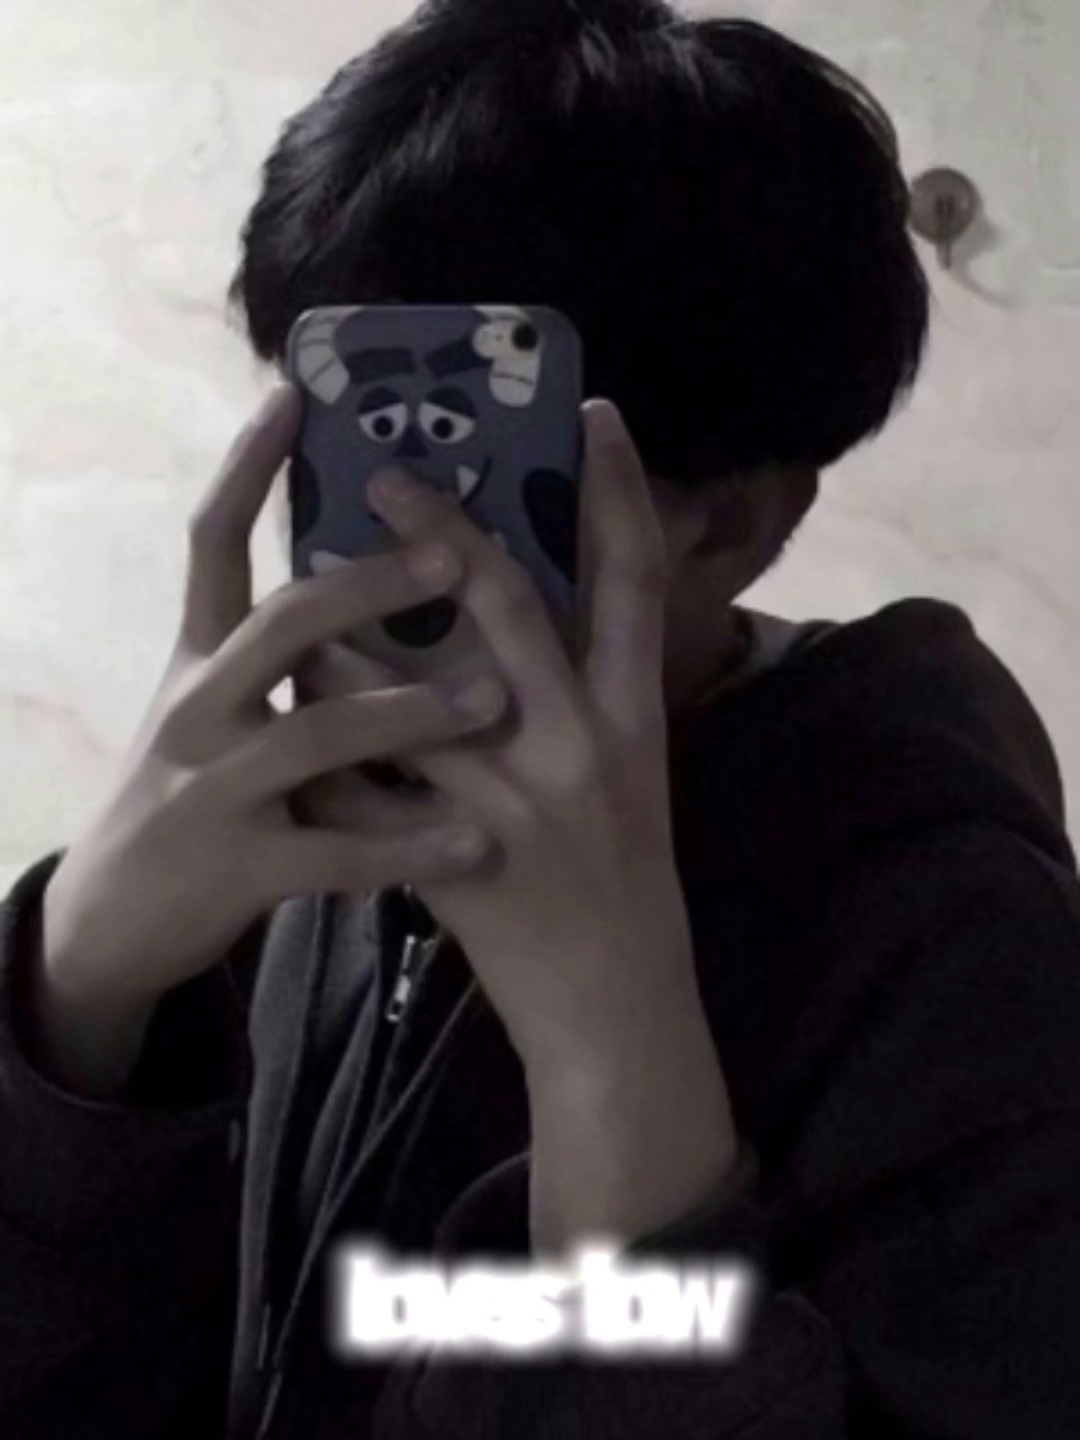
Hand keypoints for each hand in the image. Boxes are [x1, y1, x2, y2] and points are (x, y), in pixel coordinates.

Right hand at [36, 385, 505, 1094]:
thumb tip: (358, 581)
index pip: (212, 541)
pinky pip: (339, 854)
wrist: (113, 914)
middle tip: (453, 557)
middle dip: (369, 586)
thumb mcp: (211, 707)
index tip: (296, 395)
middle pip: (284, 625)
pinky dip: (410, 847)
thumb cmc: (189, 793)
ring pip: (317, 735)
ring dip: (410, 712)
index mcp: (198, 657)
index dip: (247, 466)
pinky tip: (477, 844)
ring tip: (494, 699)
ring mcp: (215, 789)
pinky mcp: (241, 868)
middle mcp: (200, 707)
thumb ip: (273, 653)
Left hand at [361, 401, 704, 1073]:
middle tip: (383, 474)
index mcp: (634, 717)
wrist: (615, 1006)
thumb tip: (529, 611)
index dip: (619, 491)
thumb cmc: (630, 883)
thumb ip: (591, 694)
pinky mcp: (451, 854)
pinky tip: (289, 708)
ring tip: (300, 577)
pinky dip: (326, 744)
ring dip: (345, 632)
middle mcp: (577, 744)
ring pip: (403, 689)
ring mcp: (509, 801)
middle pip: (504, 608)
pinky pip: (364, 784)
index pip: (635, 582)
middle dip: (442, 532)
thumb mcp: (637, 775)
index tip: (593, 414)